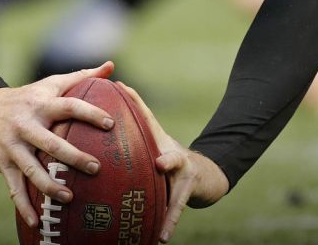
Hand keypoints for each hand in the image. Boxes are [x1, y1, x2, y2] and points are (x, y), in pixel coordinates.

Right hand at [0, 61, 116, 227]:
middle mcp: (27, 124)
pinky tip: (35, 222)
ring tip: (69, 198)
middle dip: (73, 156)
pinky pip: (13, 187)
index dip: (89, 113)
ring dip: (49, 185)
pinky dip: (23, 206)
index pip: (69, 106)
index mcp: (42, 104)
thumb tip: (111, 64)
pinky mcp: (2, 163)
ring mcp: (13, 145)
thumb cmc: (28, 97)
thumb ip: (82, 76)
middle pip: (51, 142)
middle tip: (96, 168)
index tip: (110, 124)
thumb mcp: (50, 84)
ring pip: (32, 168)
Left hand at [118, 83, 228, 241]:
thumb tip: (112, 92)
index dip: (136, 99)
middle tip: (161, 164)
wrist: (205, 172)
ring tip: (162, 218)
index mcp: (160, 139)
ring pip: (179, 191)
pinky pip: (176, 210)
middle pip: (174, 157)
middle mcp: (175, 154)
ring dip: (171, 204)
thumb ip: (134, 124)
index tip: (123, 87)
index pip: (147, 115)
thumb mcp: (153, 139)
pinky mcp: (188, 192)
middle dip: (170, 161)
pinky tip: (160, 238)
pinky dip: (168, 224)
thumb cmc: (169, 156)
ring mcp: (185, 174)